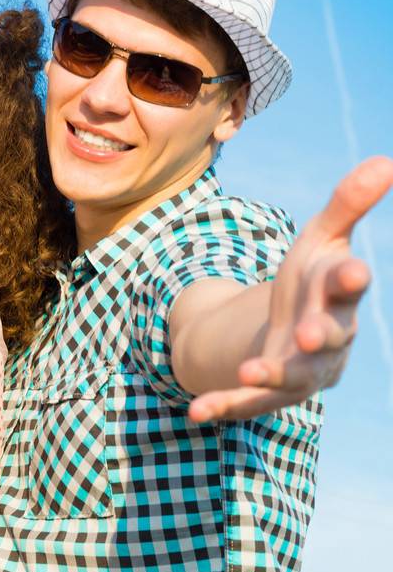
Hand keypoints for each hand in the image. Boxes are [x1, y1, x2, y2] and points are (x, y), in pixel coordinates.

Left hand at [190, 156, 392, 422]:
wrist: (293, 335)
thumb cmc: (313, 282)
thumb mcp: (322, 240)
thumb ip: (347, 205)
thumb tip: (384, 160)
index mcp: (338, 295)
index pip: (347, 285)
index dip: (350, 278)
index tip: (353, 269)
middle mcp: (326, 336)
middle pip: (329, 337)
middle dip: (320, 335)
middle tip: (306, 332)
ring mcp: (300, 368)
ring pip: (293, 377)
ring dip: (273, 373)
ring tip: (250, 370)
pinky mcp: (269, 390)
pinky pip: (247, 401)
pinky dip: (224, 404)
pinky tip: (197, 412)